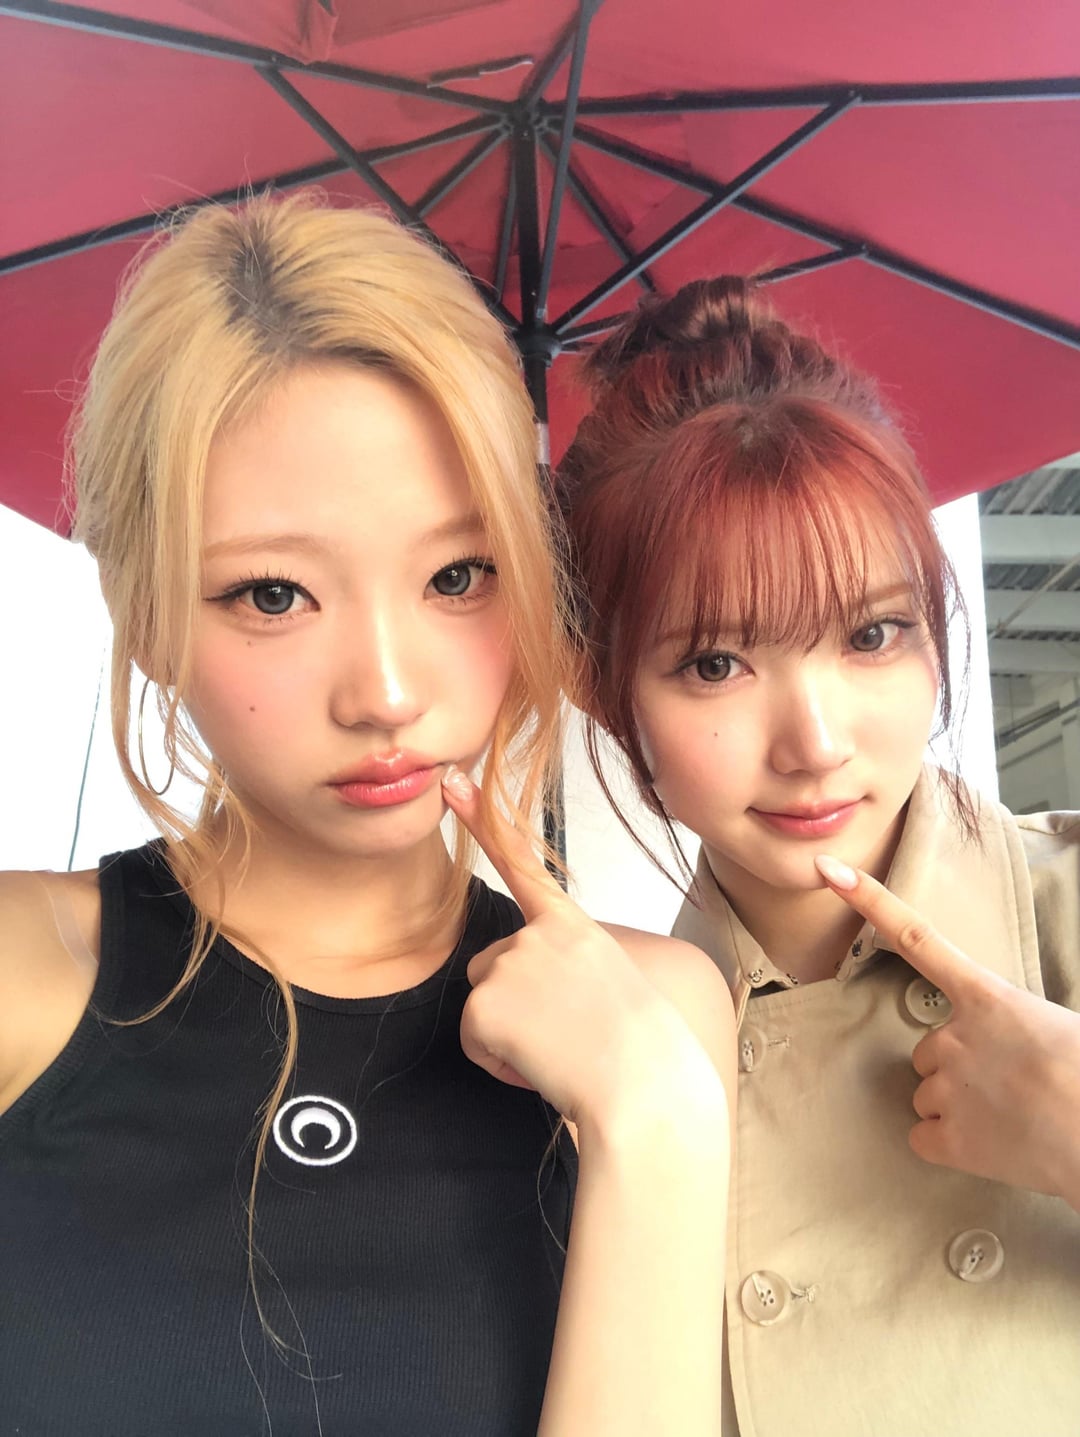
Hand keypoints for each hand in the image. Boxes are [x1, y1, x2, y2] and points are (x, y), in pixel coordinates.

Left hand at [442, 766, 719, 1135]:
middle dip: (513, 1006)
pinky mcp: (488, 1002)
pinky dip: (500, 1064)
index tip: (452, 784)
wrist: (647, 1087)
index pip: (525, 865)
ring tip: (560, 1053)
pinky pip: (476, 1044)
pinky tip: (542, 1067)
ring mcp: (513, 963)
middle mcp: (540, 934)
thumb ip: (570, 976)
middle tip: (567, 1036)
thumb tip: (539, 998)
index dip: (483, 820)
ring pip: (485, 1008)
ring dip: (509, 1038)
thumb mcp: (614, 992)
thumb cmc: (648, 1055)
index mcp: (577, 929)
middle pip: (493, 968)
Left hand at [816, 854, 1079, 1207]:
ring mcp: (945, 1087)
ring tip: (1011, 1116)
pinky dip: (952, 1145)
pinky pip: (924, 1136)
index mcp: (985, 997)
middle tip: (1010, 1086)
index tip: (829, 870)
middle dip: (958, 1069)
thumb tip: (999, 1041)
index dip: (869, 900)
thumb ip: (1003, 1022)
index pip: (915, 936)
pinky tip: (993, 1145)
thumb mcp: (1047, 1025)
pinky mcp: (947, 1139)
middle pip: (927, 1050)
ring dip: (959, 1107)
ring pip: (927, 1095)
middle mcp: (952, 1035)